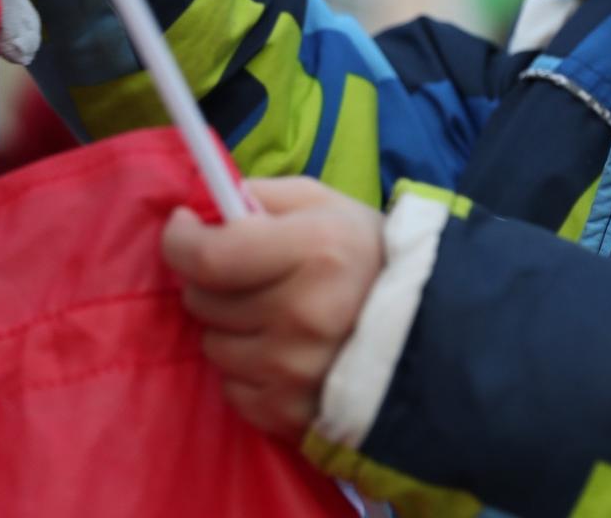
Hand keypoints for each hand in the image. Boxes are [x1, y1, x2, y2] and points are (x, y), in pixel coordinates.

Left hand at [162, 177, 384, 440]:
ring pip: (213, 346)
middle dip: (212, 282)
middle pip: (203, 301)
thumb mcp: (326, 205)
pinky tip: (284, 354)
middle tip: (246, 274)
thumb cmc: (369, 259)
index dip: (180, 241)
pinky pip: (232, 389)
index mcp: (315, 252)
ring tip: (274, 316)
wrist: (430, 334)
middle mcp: (302, 315)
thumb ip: (262, 196)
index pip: (207, 257)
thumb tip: (202, 208)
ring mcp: (295, 371)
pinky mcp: (290, 414)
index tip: (184, 229)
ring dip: (231, 328)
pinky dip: (248, 370)